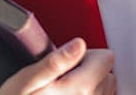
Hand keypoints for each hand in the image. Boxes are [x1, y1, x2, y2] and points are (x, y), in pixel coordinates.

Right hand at [0, 38, 115, 94]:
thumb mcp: (27, 79)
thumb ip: (56, 61)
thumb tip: (79, 45)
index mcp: (80, 88)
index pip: (107, 58)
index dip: (86, 55)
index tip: (68, 62)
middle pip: (108, 75)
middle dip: (89, 71)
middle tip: (63, 78)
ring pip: (104, 92)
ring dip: (90, 88)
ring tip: (64, 92)